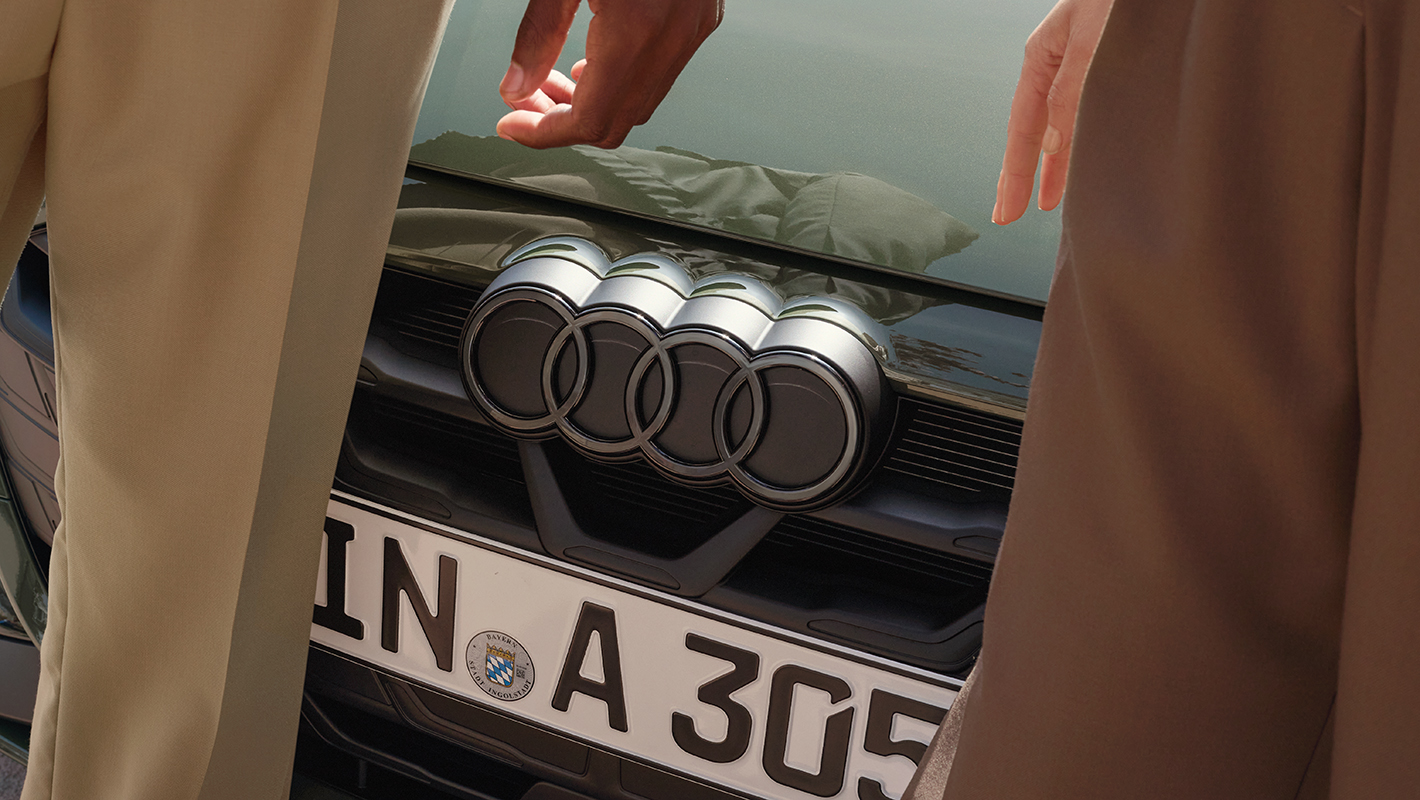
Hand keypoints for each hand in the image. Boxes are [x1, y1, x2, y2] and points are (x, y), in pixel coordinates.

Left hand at [496, 0, 723, 148]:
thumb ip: (539, 31)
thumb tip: (516, 86)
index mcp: (636, 26)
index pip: (589, 119)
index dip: (544, 134)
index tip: (513, 128)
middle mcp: (673, 34)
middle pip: (618, 122)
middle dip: (565, 123)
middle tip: (525, 108)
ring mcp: (693, 28)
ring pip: (642, 102)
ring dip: (595, 105)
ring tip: (552, 84)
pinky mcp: (701, 17)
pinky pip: (662, 74)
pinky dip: (624, 83)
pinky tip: (596, 62)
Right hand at [993, 0, 1112, 224]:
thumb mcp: (1091, 41)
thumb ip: (1069, 92)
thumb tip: (1050, 145)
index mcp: (1042, 56)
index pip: (1020, 127)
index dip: (1014, 173)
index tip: (1008, 208)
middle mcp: (1057, 67)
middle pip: (1031, 132)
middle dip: (1020, 177)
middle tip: (1009, 215)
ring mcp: (1079, 71)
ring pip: (1058, 129)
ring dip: (1052, 168)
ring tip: (1045, 203)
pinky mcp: (1107, 74)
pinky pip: (1082, 121)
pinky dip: (1075, 149)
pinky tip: (1075, 167)